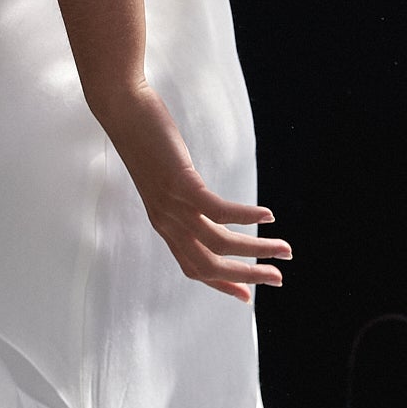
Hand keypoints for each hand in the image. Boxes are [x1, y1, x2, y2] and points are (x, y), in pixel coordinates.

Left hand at [95, 82, 291, 301]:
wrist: (121, 110)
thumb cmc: (145, 138)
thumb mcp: (164, 178)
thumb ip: (181, 196)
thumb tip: (201, 200)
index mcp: (164, 224)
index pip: (194, 268)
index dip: (222, 285)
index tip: (248, 297)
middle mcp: (167, 222)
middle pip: (210, 266)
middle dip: (247, 275)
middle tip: (278, 278)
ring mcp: (173, 205)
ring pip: (220, 243)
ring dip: (257, 249)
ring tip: (285, 249)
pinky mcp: (180, 183)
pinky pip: (219, 211)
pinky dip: (246, 217)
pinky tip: (268, 216)